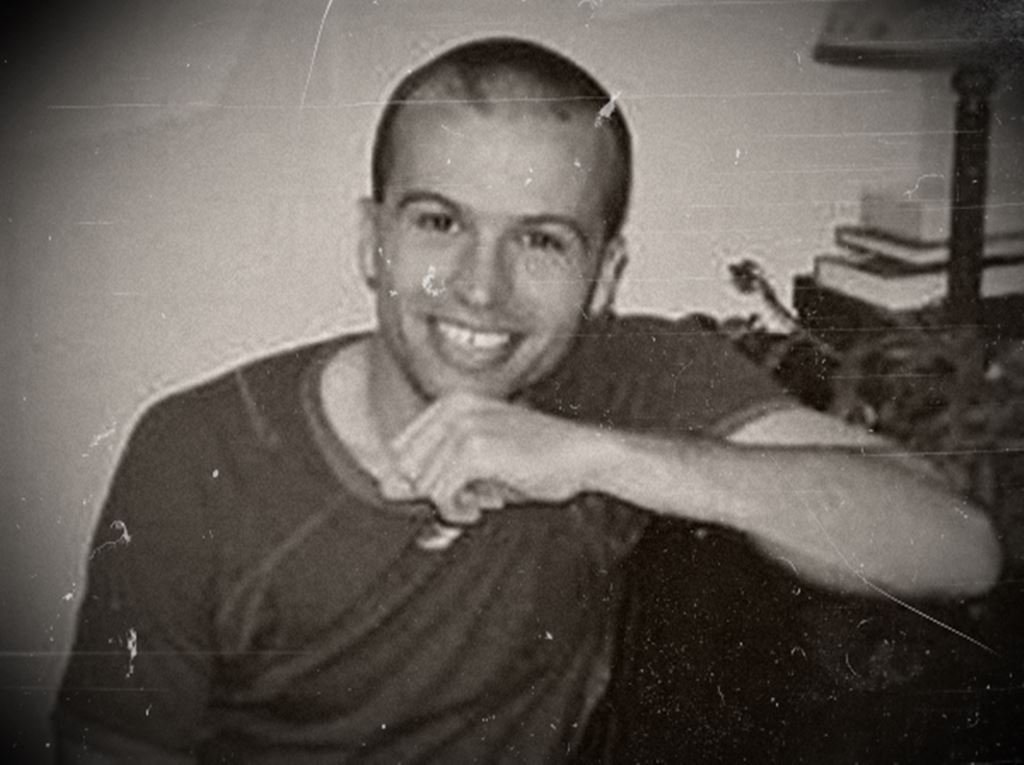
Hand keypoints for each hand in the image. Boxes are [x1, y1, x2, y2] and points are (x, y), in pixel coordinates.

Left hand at [387, 392, 602, 524]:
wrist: (582, 455)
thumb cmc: (536, 459)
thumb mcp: (478, 464)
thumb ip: (431, 472)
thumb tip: (383, 487)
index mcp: (450, 403)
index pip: (402, 451)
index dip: (427, 479)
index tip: (462, 486)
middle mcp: (451, 408)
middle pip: (407, 468)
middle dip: (436, 491)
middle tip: (475, 496)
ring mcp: (461, 427)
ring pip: (423, 484)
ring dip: (450, 504)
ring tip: (484, 500)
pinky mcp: (473, 450)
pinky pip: (441, 494)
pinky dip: (457, 510)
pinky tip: (484, 506)